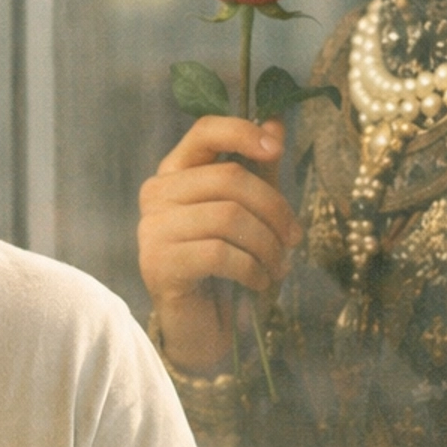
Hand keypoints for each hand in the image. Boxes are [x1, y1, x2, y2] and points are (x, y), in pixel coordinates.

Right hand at [138, 116, 302, 371]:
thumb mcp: (249, 210)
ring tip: (279, 267)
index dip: (244, 133)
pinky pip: (220, 253)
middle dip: (274, 208)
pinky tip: (260, 282)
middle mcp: (157, 194)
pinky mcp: (158, 264)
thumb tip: (276, 120)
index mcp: (176, 173)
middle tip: (294, 239)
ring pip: (229, 217)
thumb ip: (258, 168)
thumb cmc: (224, 266)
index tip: (277, 150)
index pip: (205, 131)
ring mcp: (152, 229)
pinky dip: (252, 269)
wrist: (200, 326)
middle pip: (230, 178)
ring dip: (268, 245)